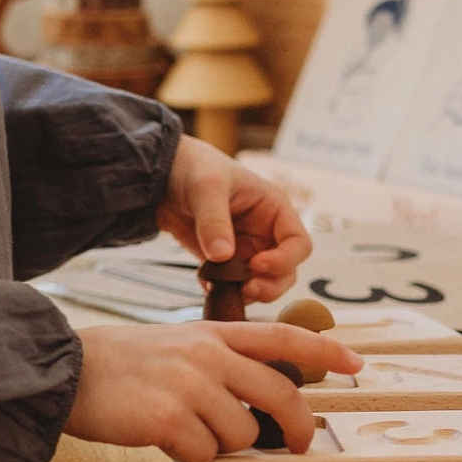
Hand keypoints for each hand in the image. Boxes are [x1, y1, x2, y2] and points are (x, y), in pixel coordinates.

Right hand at [64, 319, 362, 461]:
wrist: (70, 369)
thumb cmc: (124, 363)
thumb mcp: (179, 345)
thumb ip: (220, 361)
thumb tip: (259, 403)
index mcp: (213, 332)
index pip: (281, 337)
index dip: (323, 350)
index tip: (356, 362)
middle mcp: (208, 354)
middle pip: (280, 395)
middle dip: (298, 428)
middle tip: (299, 446)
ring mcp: (191, 384)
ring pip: (244, 434)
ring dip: (222, 443)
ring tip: (186, 428)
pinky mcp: (170, 418)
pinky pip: (206, 453)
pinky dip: (190, 454)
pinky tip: (162, 435)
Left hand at [156, 135, 309, 302]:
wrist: (162, 176)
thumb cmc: (195, 169)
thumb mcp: (206, 188)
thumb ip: (214, 220)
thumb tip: (222, 255)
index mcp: (274, 210)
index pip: (299, 244)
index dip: (285, 260)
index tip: (256, 264)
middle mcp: (266, 233)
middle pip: (286, 272)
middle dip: (269, 285)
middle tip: (246, 289)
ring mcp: (246, 249)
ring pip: (262, 284)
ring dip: (247, 292)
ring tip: (222, 288)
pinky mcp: (225, 262)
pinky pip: (233, 286)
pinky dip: (223, 292)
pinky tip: (205, 283)